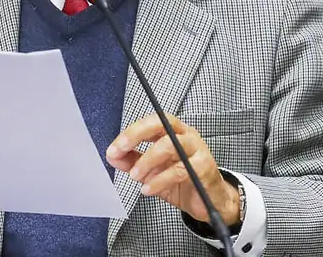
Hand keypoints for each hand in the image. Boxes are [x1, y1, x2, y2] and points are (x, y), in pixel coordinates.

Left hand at [106, 114, 239, 225]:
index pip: (150, 122)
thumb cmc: (183, 180)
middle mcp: (186, 135)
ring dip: (146, 161)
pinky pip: (178, 170)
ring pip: (168, 145)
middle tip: (120, 151)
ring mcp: (197, 149)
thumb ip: (132, 161)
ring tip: (134, 176)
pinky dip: (159, 180)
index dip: (130, 132)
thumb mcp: (152, 170)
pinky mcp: (203, 166)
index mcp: (173, 131)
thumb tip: (113, 155)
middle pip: (160, 124)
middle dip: (136, 135)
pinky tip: (148, 189)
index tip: (114, 148)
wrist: (209, 201)